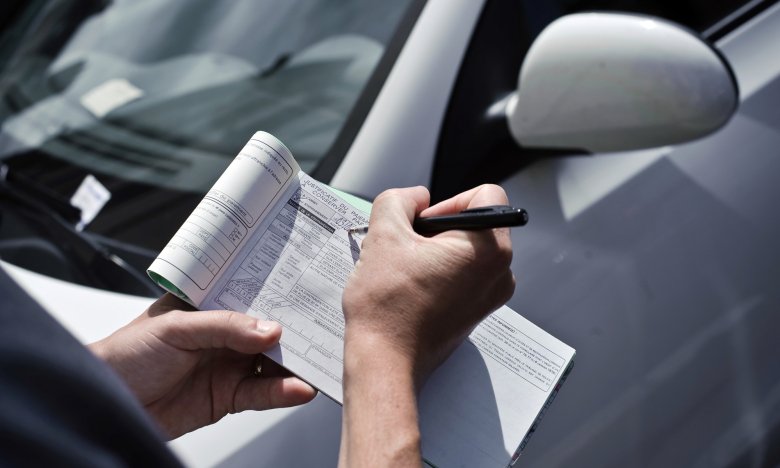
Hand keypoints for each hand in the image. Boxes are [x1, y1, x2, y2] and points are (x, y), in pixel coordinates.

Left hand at [89, 294, 316, 438]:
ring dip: (295, 364)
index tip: (308, 294)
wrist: (106, 404)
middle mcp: (223, 335)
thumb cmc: (127, 354)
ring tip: (316, 363)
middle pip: (269, 331)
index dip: (280, 294)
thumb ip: (225, 327)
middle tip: (322, 331)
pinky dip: (284, 392)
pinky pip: (263, 394)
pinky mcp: (229, 397)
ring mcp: (228, 366)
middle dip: (296, 331)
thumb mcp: (176, 327)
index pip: (252, 296)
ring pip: (272, 364)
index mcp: (210, 306)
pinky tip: (298, 388)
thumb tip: (270, 329)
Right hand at [338, 184, 514, 466]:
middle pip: (476, 222)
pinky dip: (441, 271)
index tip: (421, 225)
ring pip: (467, 248)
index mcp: (489, 249)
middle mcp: (501, 272)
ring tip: (408, 269)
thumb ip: (399, 199)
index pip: (485, 195)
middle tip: (409, 247)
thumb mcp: (383, 234)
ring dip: (437, 250)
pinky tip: (413, 286)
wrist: (385, 360)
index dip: (447, 201)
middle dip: (439, 227)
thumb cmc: (386, 305)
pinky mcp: (478, 310)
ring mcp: (492, 295)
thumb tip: (417, 197)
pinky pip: (464, 274)